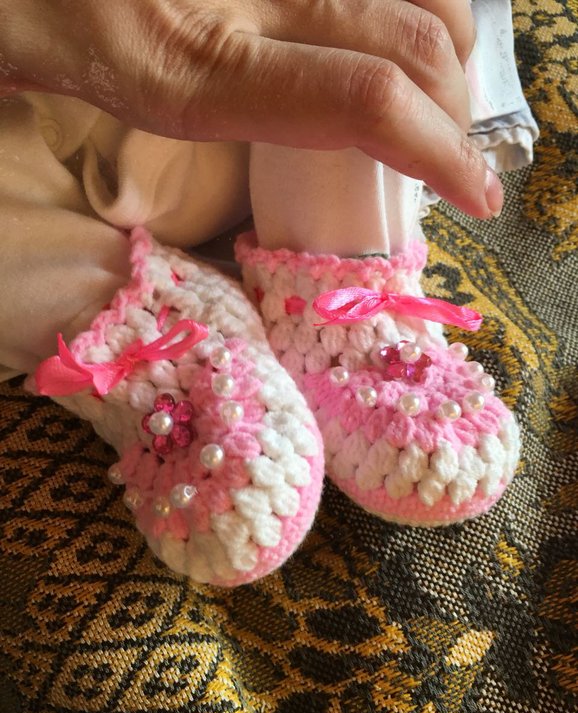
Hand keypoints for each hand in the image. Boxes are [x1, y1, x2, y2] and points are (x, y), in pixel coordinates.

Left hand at [0, 0, 501, 217]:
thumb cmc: (18, 17)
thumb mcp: (96, 91)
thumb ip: (200, 102)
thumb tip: (305, 121)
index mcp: (190, 64)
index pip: (365, 103)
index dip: (443, 153)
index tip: (477, 196)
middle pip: (412, 40)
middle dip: (456, 107)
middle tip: (452, 152)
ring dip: (443, 48)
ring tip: (431, 97)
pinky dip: (402, 3)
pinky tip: (389, 33)